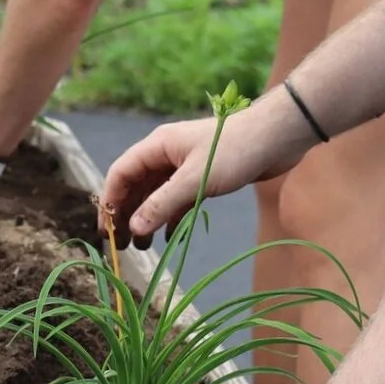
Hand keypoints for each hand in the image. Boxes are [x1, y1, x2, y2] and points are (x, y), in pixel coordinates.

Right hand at [101, 100, 307, 246]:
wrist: (278, 137)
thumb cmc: (235, 150)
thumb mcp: (194, 180)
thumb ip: (162, 204)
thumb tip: (134, 227)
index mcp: (158, 146)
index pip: (121, 173)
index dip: (110, 201)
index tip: (106, 231)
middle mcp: (167, 154)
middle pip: (136, 186)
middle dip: (127, 214)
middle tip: (122, 246)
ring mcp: (185, 166)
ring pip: (156, 195)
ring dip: (148, 218)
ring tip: (142, 247)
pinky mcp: (204, 176)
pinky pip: (178, 199)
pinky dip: (171, 217)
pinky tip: (169, 237)